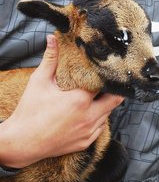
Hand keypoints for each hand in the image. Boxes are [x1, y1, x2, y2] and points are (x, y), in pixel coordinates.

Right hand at [0, 35, 123, 167]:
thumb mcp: (39, 82)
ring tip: (97, 96)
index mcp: (80, 100)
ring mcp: (88, 132)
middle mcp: (89, 117)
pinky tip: (89, 112)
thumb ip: (50, 59)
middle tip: (109, 83)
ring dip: (105, 105)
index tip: (108, 70)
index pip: (105, 84)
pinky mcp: (85, 142)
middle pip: (115, 100)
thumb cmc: (30, 111)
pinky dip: (98, 120)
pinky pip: (100, 128)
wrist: (22, 142)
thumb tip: (52, 38)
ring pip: (108, 115)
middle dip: (114, 91)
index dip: (107, 76)